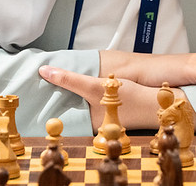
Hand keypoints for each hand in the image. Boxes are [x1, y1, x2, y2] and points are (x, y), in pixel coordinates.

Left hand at [38, 66, 162, 131]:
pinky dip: (83, 84)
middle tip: (40, 74)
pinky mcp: (111, 104)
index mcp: (87, 123)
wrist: (162, 101)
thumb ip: (70, 80)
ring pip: (80, 97)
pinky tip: (78, 73)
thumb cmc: (130, 99)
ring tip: (54, 71)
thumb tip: (44, 71)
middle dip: (57, 90)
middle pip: (69, 103)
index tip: (33, 84)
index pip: (60, 110)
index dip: (47, 97)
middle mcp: (93, 121)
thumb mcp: (95, 87)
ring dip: (70, 85)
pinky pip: (91, 93)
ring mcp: (102, 113)